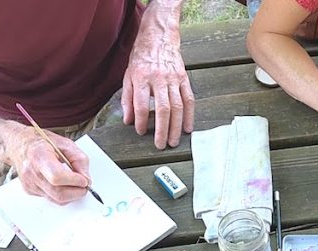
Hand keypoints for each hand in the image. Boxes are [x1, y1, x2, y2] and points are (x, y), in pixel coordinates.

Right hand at [7, 128, 90, 204]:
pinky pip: (51, 198)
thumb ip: (80, 160)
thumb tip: (86, 178)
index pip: (57, 177)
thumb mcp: (66, 144)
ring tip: (75, 184)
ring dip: (71, 195)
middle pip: (58, 193)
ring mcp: (29, 183)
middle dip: (76, 192)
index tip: (84, 179)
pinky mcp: (30, 191)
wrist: (21, 144)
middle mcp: (31, 172)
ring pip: (56, 199)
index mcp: (39, 156)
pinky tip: (62, 184)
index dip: (74, 181)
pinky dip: (61, 194)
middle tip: (84, 186)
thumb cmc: (42, 142)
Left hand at [122, 25, 194, 148]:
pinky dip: (189, 115)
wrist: (158, 38)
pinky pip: (189, 100)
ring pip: (177, 107)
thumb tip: (128, 120)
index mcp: (142, 78)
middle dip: (162, 130)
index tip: (142, 132)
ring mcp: (174, 79)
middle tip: (161, 145)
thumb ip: (128, 99)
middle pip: (163, 109)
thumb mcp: (128, 76)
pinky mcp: (184, 79)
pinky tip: (187, 128)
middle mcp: (159, 79)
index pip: (142, 104)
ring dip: (176, 127)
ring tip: (174, 141)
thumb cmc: (142, 58)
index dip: (142, 121)